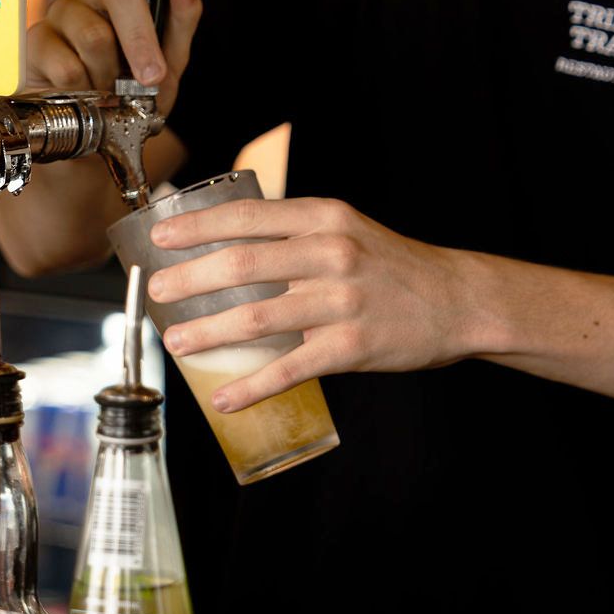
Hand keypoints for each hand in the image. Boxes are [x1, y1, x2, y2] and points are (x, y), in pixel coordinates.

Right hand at [25, 0, 199, 112]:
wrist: (104, 137)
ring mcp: (58, 16)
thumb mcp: (172, 57)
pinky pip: (66, 65)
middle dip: (141, 38)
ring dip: (112, 73)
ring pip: (93, 34)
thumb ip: (182, 14)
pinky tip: (86, 94)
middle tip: (153, 76)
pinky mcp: (36, 46)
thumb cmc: (137, 89)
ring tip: (112, 89)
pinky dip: (86, 89)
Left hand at [147, 196, 470, 412]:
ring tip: (178, 342)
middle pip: (243, 266)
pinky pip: (289, 368)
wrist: (456, 300)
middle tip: (156, 293)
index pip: (247, 217)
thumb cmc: (390, 265)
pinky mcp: (352, 347)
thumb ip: (293, 232)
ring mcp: (341, 302)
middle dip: (189, 280)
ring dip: (208, 332)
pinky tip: (223, 396)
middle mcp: (330, 254)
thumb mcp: (345, 228)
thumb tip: (225, 242)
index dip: (197, 228)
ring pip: (257, 318)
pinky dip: (250, 385)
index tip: (160, 239)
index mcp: (323, 218)